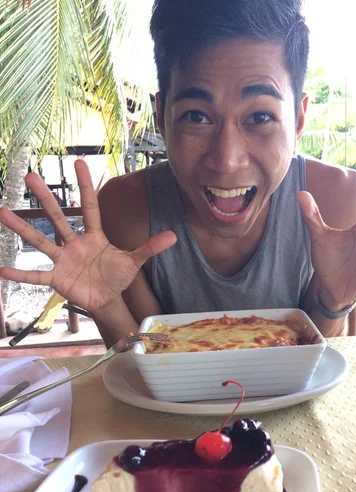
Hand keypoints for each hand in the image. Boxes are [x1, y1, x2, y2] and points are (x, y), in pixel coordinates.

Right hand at [0, 160, 176, 311]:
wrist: (107, 300)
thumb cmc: (117, 277)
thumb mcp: (134, 261)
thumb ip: (150, 248)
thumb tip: (173, 236)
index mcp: (94, 236)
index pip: (89, 207)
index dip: (85, 186)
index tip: (80, 162)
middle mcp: (74, 243)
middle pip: (59, 217)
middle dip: (46, 198)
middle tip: (30, 176)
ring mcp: (63, 260)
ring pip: (40, 241)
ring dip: (22, 228)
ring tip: (2, 212)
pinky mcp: (57, 279)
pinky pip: (36, 276)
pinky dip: (21, 274)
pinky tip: (1, 268)